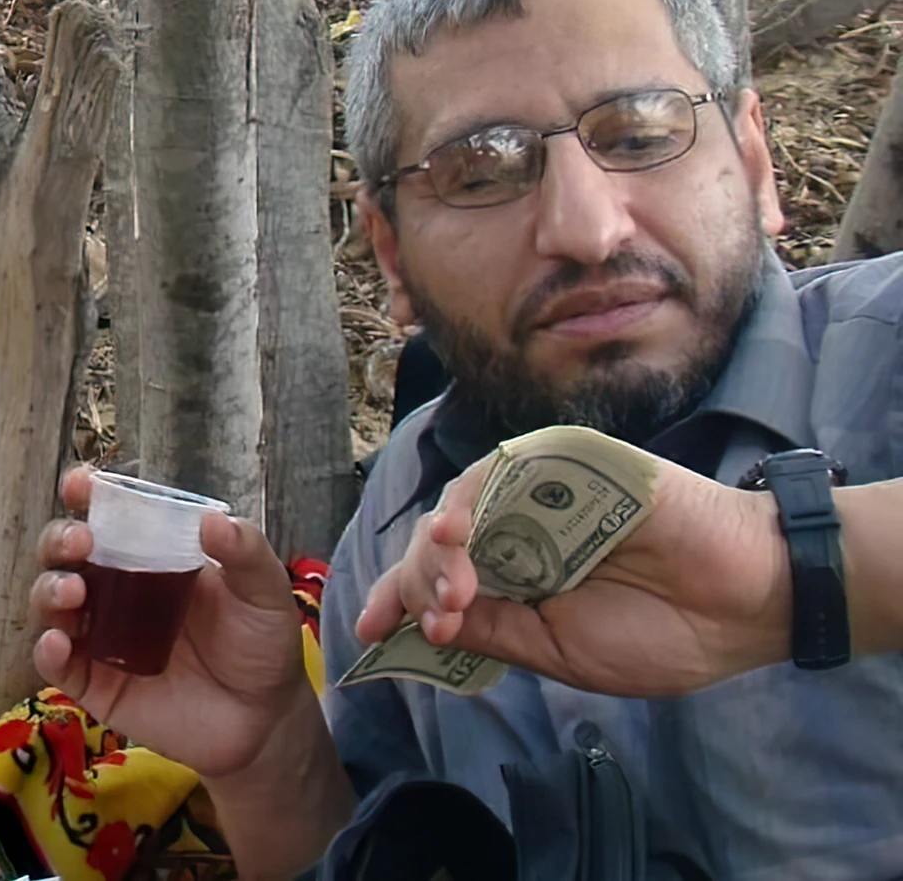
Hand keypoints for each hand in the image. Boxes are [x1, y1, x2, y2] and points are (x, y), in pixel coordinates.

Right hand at [31, 467, 313, 780]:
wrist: (263, 720)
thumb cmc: (260, 644)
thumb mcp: (264, 592)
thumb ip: (245, 554)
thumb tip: (212, 520)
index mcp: (150, 554)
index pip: (108, 515)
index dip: (86, 495)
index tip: (81, 484)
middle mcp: (115, 588)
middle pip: (64, 552)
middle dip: (60, 538)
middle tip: (81, 542)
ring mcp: (100, 636)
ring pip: (51, 602)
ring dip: (50, 589)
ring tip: (73, 592)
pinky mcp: (93, 683)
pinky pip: (56, 664)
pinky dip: (47, 651)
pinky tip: (57, 644)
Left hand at [355, 447, 791, 696]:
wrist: (744, 601)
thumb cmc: (663, 631)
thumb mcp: (559, 651)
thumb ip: (493, 632)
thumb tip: (423, 623)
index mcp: (516, 576)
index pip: (438, 581)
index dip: (399, 602)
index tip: (368, 633)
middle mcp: (517, 530)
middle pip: (435, 545)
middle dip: (419, 582)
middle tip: (439, 619)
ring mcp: (537, 492)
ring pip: (458, 509)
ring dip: (440, 553)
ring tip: (453, 593)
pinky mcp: (561, 461)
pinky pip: (498, 474)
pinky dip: (469, 505)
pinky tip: (460, 538)